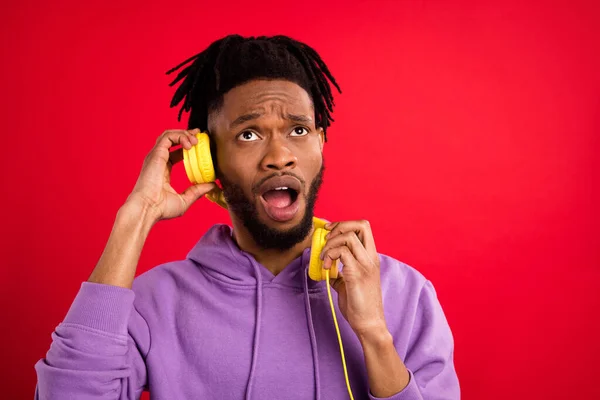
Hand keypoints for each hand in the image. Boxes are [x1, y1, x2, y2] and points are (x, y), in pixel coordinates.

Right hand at [126, 128, 216, 221]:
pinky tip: (190, 144)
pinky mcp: (156, 154)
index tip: (201, 144)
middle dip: (187, 135)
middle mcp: (158, 160)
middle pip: (172, 140)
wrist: (148, 209)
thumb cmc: (161, 208)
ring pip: (169, 135)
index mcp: (163, 169)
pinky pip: (168, 137)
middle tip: (201, 136)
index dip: (188, 146)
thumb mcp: (185, 199)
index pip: (176, 151)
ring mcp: (156, 156)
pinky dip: (180, 136)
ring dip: (185, 134)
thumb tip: (212, 185)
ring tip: (196, 140)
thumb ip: (198, 191)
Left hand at [320, 220, 387, 339]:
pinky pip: (342, 252)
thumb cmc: (360, 306)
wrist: (369, 324)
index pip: (363, 227)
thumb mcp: (349, 283)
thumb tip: (326, 267)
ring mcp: (365, 265)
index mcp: (371, 257)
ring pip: (348, 236)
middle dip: (339, 227)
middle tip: (326, 240)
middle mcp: (371, 258)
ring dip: (330, 244)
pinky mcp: (357, 273)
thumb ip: (340, 272)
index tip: (329, 232)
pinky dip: (330, 255)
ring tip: (324, 258)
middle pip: (361, 225)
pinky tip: (326, 267)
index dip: (344, 224)